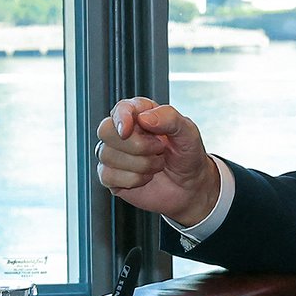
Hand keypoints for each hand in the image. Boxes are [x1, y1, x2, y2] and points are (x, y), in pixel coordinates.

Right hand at [95, 97, 221, 225]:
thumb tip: (144, 117)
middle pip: (106, 130)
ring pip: (108, 155)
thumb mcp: (188, 132)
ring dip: (141, 164)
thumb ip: (169, 118)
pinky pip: (108, 176)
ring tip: (156, 164)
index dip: (121, 118)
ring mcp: (113, 153)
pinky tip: (146, 177)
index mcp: (139, 112)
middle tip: (159, 149)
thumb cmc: (186, 155)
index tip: (127, 130)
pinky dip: (133, 179)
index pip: (120, 108)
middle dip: (137, 145)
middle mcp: (122, 130)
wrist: (189, 186)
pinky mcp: (109, 175)